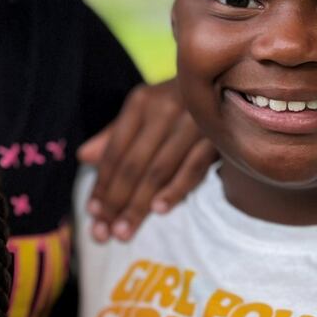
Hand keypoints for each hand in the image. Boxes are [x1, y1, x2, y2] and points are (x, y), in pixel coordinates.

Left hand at [79, 77, 214, 240]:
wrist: (233, 83)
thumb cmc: (179, 101)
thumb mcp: (145, 109)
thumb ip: (115, 135)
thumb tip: (84, 157)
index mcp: (141, 102)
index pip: (115, 151)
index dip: (102, 183)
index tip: (92, 213)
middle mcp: (164, 109)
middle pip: (133, 164)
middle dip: (116, 201)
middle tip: (103, 233)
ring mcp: (192, 122)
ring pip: (159, 171)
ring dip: (140, 204)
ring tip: (124, 232)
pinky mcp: (217, 136)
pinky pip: (192, 169)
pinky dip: (175, 190)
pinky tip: (159, 210)